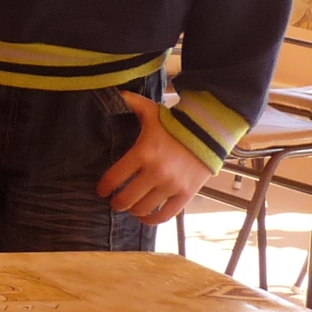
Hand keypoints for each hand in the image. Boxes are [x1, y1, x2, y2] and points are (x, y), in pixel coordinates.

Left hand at [96, 91, 209, 223]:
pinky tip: (145, 217)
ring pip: (143, 209)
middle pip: (126, 199)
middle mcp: (155, 171)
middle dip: (117, 203)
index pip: (114, 178)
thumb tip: (115, 92)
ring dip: (133, 211)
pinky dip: (152, 220)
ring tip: (131, 206)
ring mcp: (171, 185)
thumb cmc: (176, 123)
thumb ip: (132, 103)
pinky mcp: (186, 194)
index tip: (102, 191)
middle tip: (115, 201)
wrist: (210, 132)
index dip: (104, 188)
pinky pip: (165, 215)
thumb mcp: (152, 111)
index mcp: (142, 152)